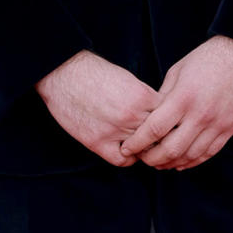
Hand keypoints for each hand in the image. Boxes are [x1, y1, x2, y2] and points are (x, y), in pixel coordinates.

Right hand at [35, 50, 160, 167]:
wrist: (64, 73)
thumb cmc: (95, 72)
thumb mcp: (129, 79)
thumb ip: (145, 98)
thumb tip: (159, 113)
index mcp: (143, 97)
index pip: (169, 117)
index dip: (168, 122)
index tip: (165, 124)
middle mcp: (132, 115)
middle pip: (158, 136)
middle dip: (158, 137)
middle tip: (155, 138)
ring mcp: (115, 130)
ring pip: (142, 149)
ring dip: (142, 147)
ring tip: (139, 142)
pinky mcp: (97, 141)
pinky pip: (122, 160)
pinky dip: (127, 158)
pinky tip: (125, 150)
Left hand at [118, 35, 232, 170]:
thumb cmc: (206, 59)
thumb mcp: (177, 72)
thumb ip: (163, 98)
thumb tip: (149, 119)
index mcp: (184, 97)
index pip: (155, 129)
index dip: (138, 143)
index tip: (126, 148)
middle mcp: (201, 114)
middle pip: (171, 149)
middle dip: (152, 159)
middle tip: (142, 159)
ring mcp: (218, 123)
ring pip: (190, 155)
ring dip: (171, 163)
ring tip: (159, 163)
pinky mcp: (230, 128)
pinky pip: (209, 153)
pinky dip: (192, 161)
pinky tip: (180, 163)